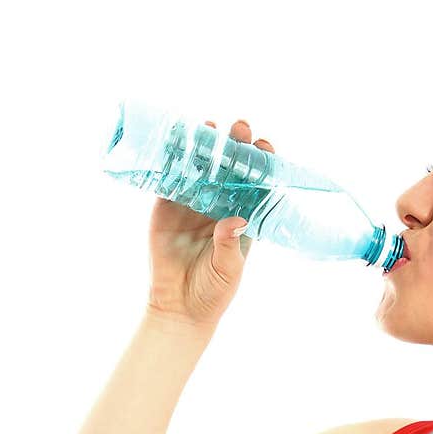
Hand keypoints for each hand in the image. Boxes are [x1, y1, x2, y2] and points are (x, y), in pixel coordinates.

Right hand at [146, 116, 274, 328]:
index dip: (260, 166)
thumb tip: (234, 219)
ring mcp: (191, 206)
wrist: (178, 308)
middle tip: (240, 127)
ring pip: (200, 170)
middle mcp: (218, 208)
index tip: (266, 147)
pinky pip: (170, 181)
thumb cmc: (212, 292)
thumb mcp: (229, 271)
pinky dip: (173, 163)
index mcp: (241, 220)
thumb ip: (230, 246)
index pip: (254, 187)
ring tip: (210, 126)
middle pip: (228, 172)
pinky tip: (176, 143)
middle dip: (235, 148)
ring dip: (205, 148)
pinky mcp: (166, 208)